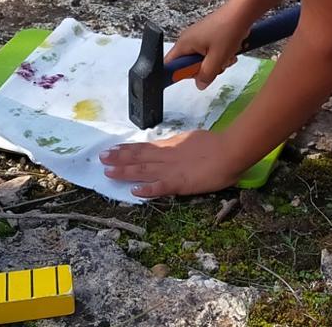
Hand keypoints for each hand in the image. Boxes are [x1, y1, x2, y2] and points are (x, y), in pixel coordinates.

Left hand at [100, 129, 240, 196]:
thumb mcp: (193, 139)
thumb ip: (181, 145)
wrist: (230, 150)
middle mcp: (167, 156)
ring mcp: (172, 169)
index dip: (127, 149)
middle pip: (139, 157)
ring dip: (125, 171)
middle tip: (101, 158)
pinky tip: (134, 191)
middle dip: (119, 158)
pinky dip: (146, 189)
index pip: (145, 147)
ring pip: (144, 170)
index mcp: (171, 146)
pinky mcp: (180, 182)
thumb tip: (175, 145)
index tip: (113, 149)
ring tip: (108, 172)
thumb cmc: (217, 144)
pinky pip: (160, 187)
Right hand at [167, 6, 251, 89]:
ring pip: (202, 59)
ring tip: (227, 56)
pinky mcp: (209, 35)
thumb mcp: (217, 58)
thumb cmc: (228, 31)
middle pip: (189, 64)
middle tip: (217, 65)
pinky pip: (210, 52)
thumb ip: (206, 74)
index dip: (179, 74)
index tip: (194, 76)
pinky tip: (231, 51)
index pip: (170, 64)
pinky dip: (220, 55)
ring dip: (216, 63)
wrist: (242, 12)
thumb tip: (199, 85)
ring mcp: (199, 37)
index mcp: (184, 43)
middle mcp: (188, 39)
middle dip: (204, 69)